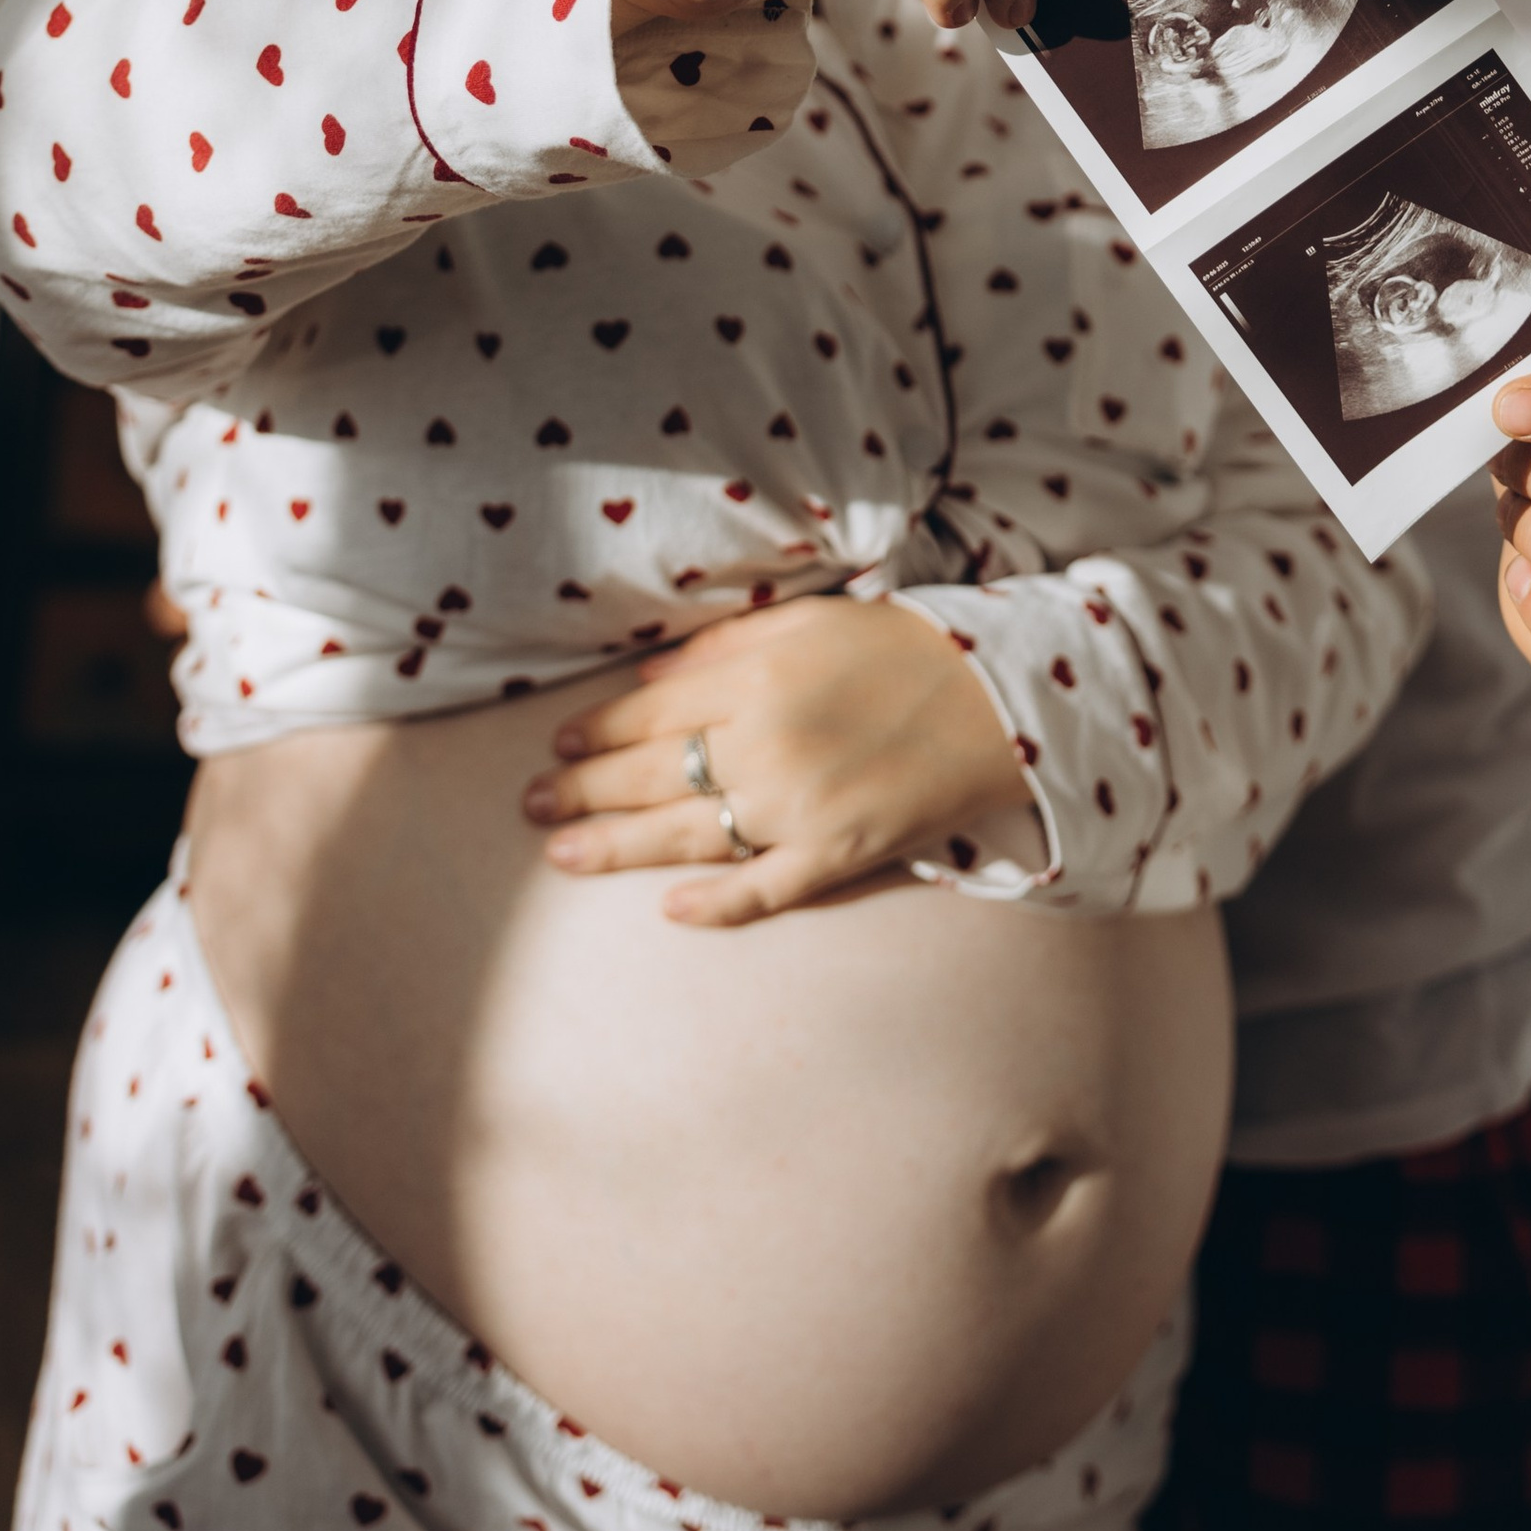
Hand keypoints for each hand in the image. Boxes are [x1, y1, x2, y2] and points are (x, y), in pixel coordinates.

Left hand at [520, 593, 1034, 924]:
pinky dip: (715, 904)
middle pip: (650, 775)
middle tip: (531, 805)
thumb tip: (648, 679)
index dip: (597, 731)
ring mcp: (799, 809)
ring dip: (616, 847)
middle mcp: (765, 746)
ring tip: (560, 852)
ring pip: (686, 836)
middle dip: (581, 791)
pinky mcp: (837, 856)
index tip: (559, 746)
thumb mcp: (808, 621)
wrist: (999, 699)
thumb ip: (723, 650)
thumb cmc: (900, 650)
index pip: (650, 713)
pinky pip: (762, 889)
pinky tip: (670, 909)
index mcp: (756, 679)